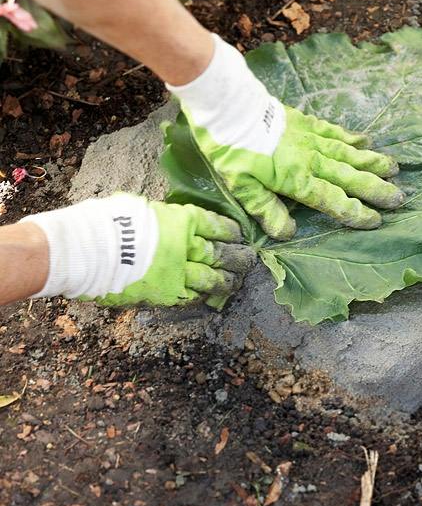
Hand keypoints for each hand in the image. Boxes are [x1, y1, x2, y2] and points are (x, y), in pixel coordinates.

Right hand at [96, 202, 256, 308]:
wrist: (87, 251)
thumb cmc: (108, 221)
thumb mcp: (142, 208)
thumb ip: (164, 218)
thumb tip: (168, 222)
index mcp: (183, 219)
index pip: (218, 226)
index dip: (232, 232)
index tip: (239, 235)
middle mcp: (187, 246)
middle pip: (223, 253)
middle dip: (239, 258)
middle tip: (248, 261)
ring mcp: (178, 272)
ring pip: (213, 279)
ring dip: (227, 281)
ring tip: (235, 282)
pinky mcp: (165, 294)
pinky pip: (191, 297)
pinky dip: (203, 296)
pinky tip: (209, 296)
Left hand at [169, 35, 404, 239]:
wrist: (230, 106)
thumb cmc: (231, 150)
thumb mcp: (241, 186)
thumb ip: (266, 208)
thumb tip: (288, 233)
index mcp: (296, 178)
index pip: (333, 200)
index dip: (356, 212)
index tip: (376, 220)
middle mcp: (311, 159)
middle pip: (350, 177)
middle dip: (375, 189)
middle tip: (399, 198)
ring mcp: (311, 138)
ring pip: (349, 153)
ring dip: (372, 162)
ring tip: (394, 169)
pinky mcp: (306, 122)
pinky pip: (335, 132)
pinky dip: (353, 138)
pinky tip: (366, 142)